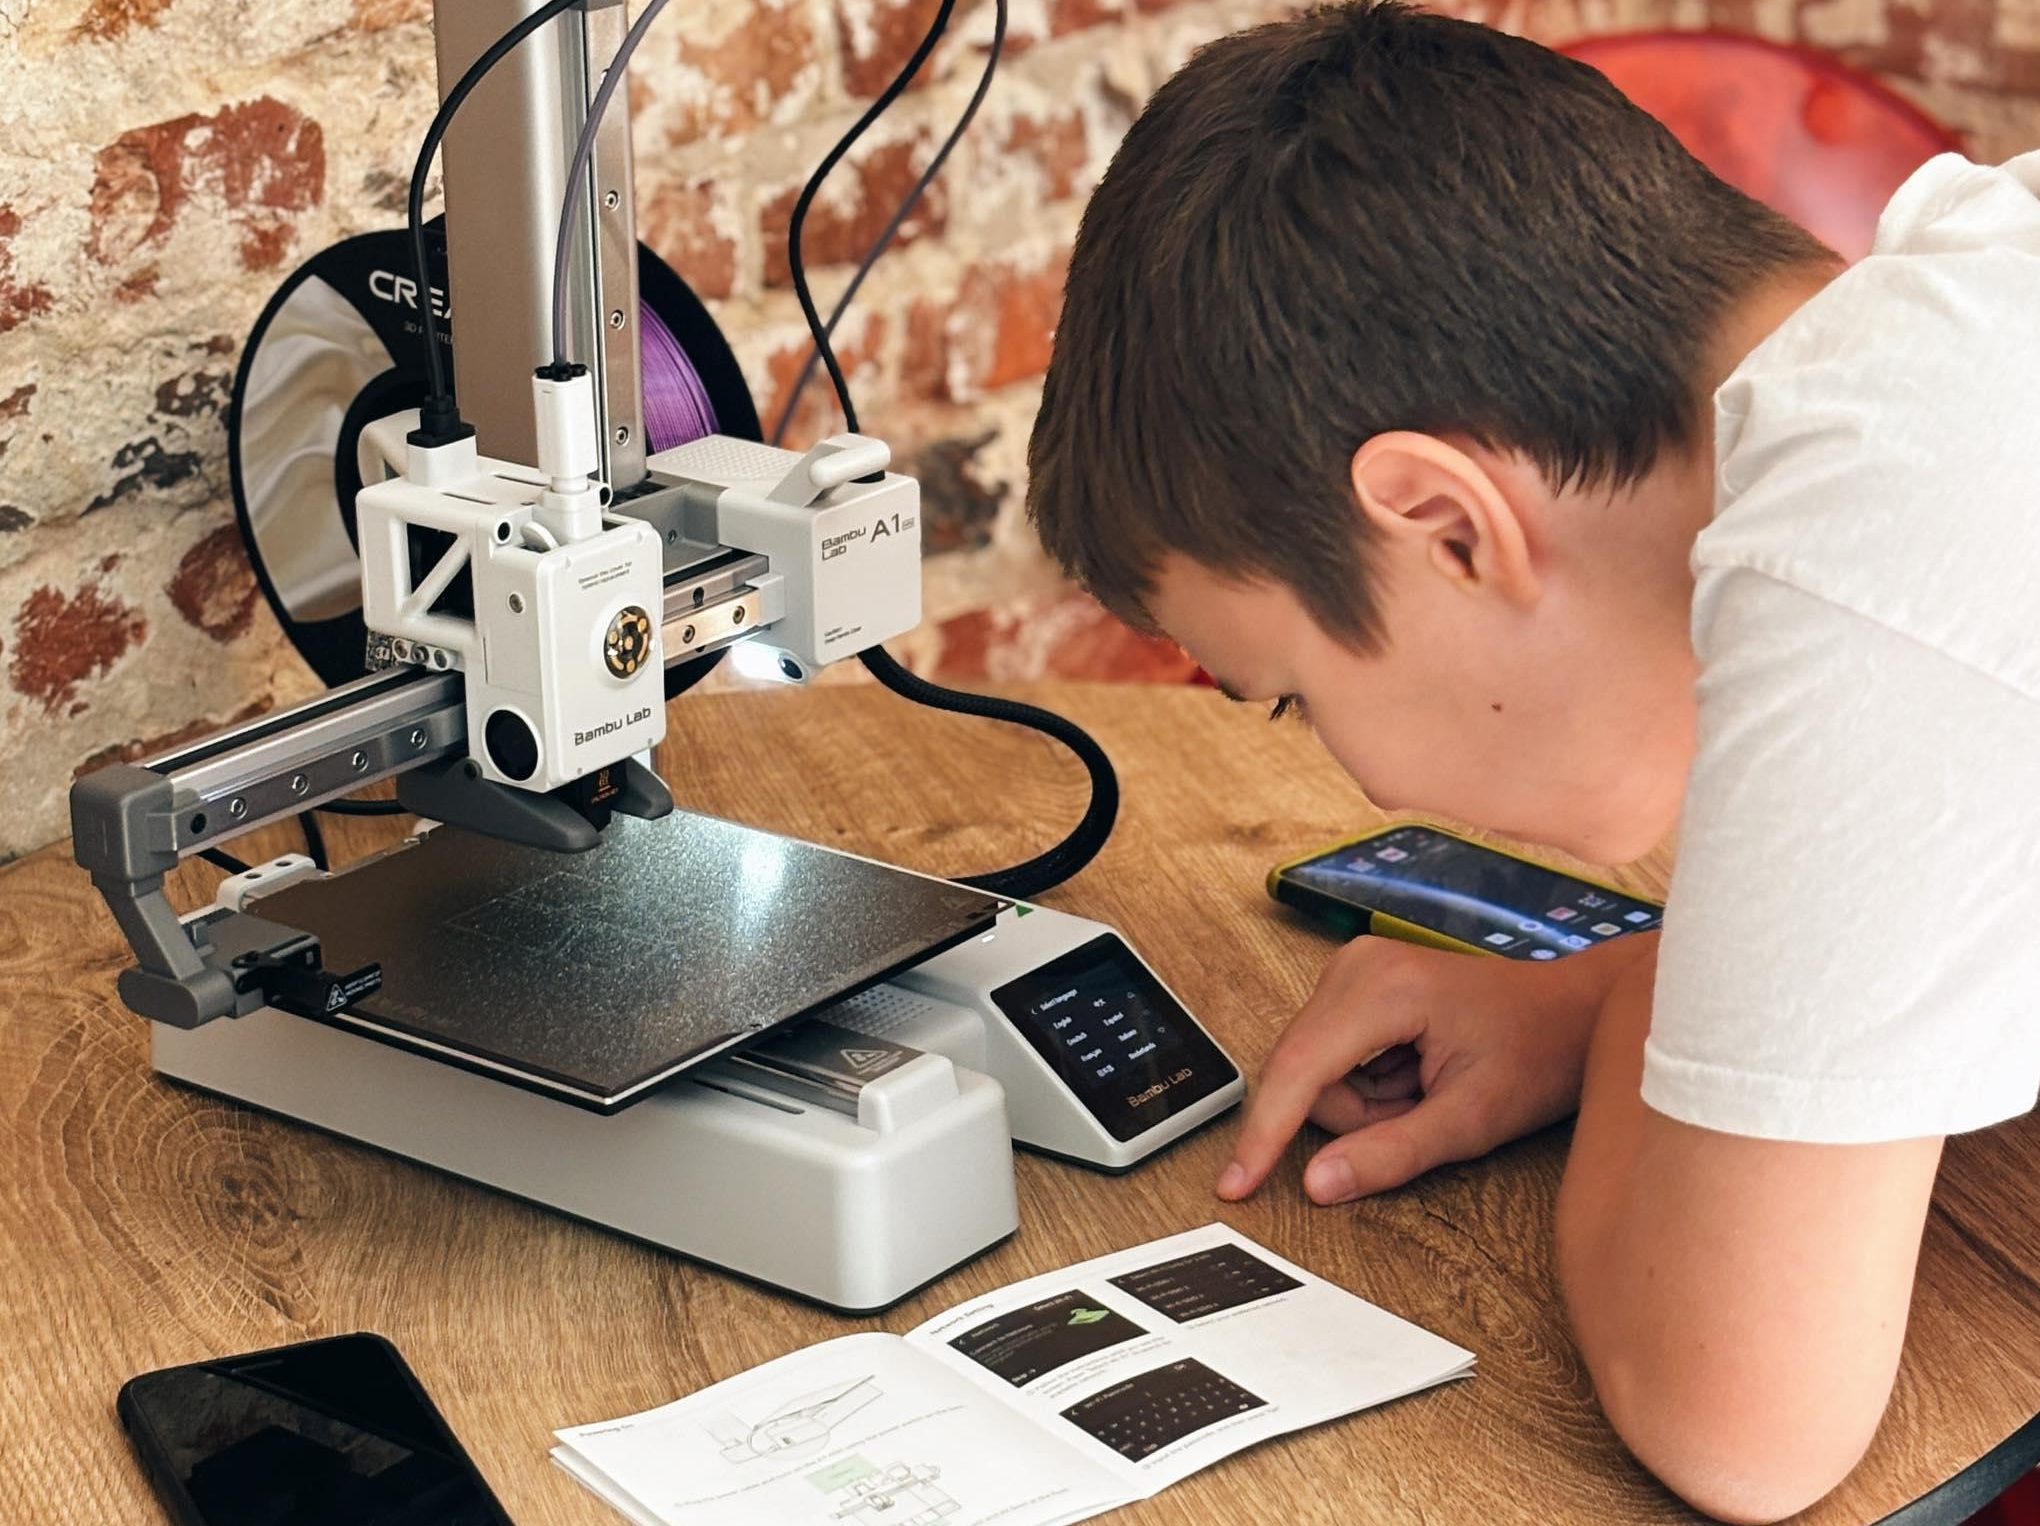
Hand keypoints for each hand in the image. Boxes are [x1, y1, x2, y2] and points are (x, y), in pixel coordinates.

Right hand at [1216, 933, 1655, 1204]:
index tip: (1234, 1185)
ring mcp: (1352, 972)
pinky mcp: (1354, 986)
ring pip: (1314, 1074)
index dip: (1264, 1133)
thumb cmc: (1537, 1055)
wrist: (1572, 1012)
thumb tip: (1316, 1184)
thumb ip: (1390, 1154)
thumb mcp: (1471, 1121)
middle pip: (1303, 1075)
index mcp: (1381, 989)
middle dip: (1356, 1117)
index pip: (1299, 1070)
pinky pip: (1329, 1060)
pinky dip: (1369, 1086)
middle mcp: (1354, 968)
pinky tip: (1415, 1076)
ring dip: (1365, 1105)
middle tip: (1424, 1113)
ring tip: (1427, 1093)